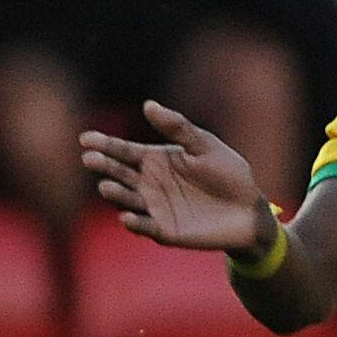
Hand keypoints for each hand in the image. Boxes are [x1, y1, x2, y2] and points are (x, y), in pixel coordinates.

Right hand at [79, 99, 271, 253]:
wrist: (249, 210)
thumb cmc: (228, 174)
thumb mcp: (205, 146)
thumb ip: (178, 128)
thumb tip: (148, 104)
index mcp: (154, 159)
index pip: (123, 150)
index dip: (104, 144)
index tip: (86, 139)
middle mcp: (148, 183)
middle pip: (119, 173)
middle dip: (104, 166)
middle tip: (91, 159)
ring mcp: (154, 208)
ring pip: (127, 200)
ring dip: (115, 194)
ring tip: (107, 186)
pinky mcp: (165, 231)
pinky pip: (146, 228)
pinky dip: (135, 224)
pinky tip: (127, 217)